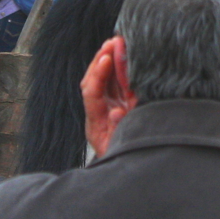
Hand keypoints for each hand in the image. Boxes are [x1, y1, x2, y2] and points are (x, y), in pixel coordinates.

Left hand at [82, 36, 135, 155]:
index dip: (98, 75)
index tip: (107, 58)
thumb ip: (118, 130)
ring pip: (106, 82)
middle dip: (102, 59)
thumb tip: (115, 112)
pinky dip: (121, 70)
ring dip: (110, 61)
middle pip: (95, 82)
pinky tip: (126, 56)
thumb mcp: (120, 151)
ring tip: (118, 42)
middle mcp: (100, 115)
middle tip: (113, 41)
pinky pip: (118, 87)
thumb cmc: (124, 163)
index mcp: (97, 125)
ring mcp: (109, 111)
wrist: (127, 178)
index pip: (92, 94)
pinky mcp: (121, 109)